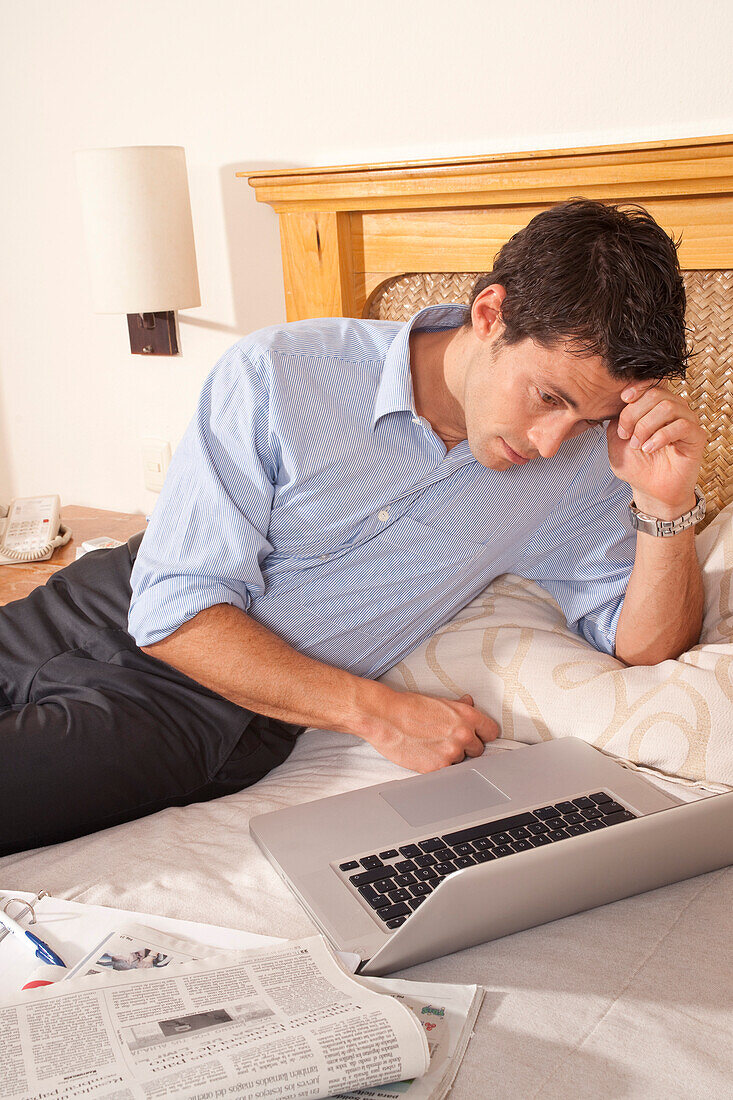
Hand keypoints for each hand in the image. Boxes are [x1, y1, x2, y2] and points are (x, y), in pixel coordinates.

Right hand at [363, 690, 499, 771]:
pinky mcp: (437, 768)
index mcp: (467, 715)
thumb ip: (459, 706)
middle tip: (447, 742)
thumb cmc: (408, 706)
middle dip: (466, 748)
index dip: (482, 735)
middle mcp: (463, 734)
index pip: (491, 732)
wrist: (384, 717)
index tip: (476, 737)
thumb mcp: (438, 701)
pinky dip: (436, 766)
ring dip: (450, 758)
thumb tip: (469, 702)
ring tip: (431, 746)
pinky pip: (445, 772)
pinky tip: (425, 755)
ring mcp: (451, 753)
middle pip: (478, 750)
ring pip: (460, 762)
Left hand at [607, 383, 705, 516]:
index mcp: (655, 407)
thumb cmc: (636, 466)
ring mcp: (687, 422)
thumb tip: (617, 405)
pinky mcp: (696, 437)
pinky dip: (661, 436)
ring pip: (669, 406)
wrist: (650, 491)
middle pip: (656, 393)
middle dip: (635, 413)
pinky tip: (649, 448)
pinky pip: (682, 426)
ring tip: (638, 445)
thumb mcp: (616, 441)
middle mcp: (674, 410)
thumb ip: (616, 421)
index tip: (623, 399)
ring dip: (646, 425)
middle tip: (626, 435)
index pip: (652, 383)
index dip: (637, 387)